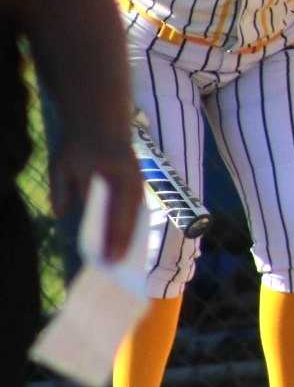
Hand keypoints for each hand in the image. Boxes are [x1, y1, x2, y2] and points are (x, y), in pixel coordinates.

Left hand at [50, 130, 141, 262]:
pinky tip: (124, 238)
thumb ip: (62, 188)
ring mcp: (137, 182)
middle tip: (116, 265)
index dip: (115, 239)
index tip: (110, 260)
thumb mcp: (65, 164)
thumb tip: (61, 214)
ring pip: (135, 214)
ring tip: (122, 256)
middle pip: (131, 218)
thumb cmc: (81, 143)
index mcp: (120, 178)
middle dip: (124, 242)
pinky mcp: (135, 182)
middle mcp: (134, 182)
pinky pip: (134, 209)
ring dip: (130, 235)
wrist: (100, 121)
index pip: (119, 215)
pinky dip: (129, 224)